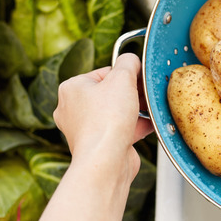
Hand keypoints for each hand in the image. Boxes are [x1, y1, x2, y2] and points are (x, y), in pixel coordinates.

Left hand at [53, 53, 152, 181]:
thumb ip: (129, 62)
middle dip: (132, 94)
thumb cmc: (107, 120)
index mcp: (71, 88)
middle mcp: (72, 108)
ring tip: (148, 111)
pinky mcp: (97, 144)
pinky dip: (134, 126)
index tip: (138, 81)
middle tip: (144, 96)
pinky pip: (119, 129)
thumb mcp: (123, 78)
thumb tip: (132, 59)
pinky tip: (148, 125)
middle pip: (110, 93)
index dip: (125, 75)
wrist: (106, 161)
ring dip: (135, 111)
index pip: (104, 72)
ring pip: (115, 112)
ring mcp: (84, 128)